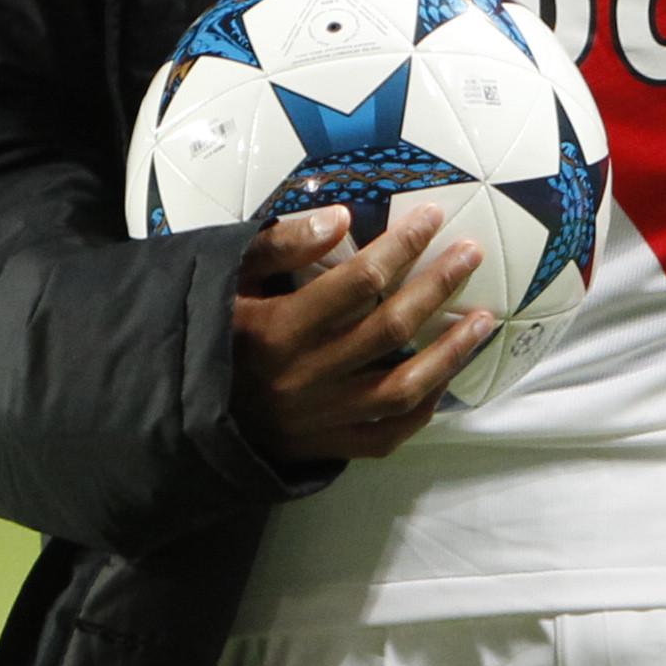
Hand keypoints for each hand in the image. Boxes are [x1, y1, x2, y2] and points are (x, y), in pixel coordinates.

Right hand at [229, 206, 491, 466]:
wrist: (182, 414)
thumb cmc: (211, 333)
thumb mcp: (228, 279)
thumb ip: (280, 247)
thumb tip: (341, 217)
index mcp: (278, 330)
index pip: (357, 282)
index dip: (400, 246)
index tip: (432, 217)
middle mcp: (305, 377)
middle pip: (389, 327)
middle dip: (437, 285)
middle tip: (471, 252)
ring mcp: (320, 418)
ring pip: (401, 386)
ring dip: (449, 352)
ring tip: (483, 319)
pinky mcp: (327, 448)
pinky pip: (388, 433)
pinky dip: (423, 407)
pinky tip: (446, 377)